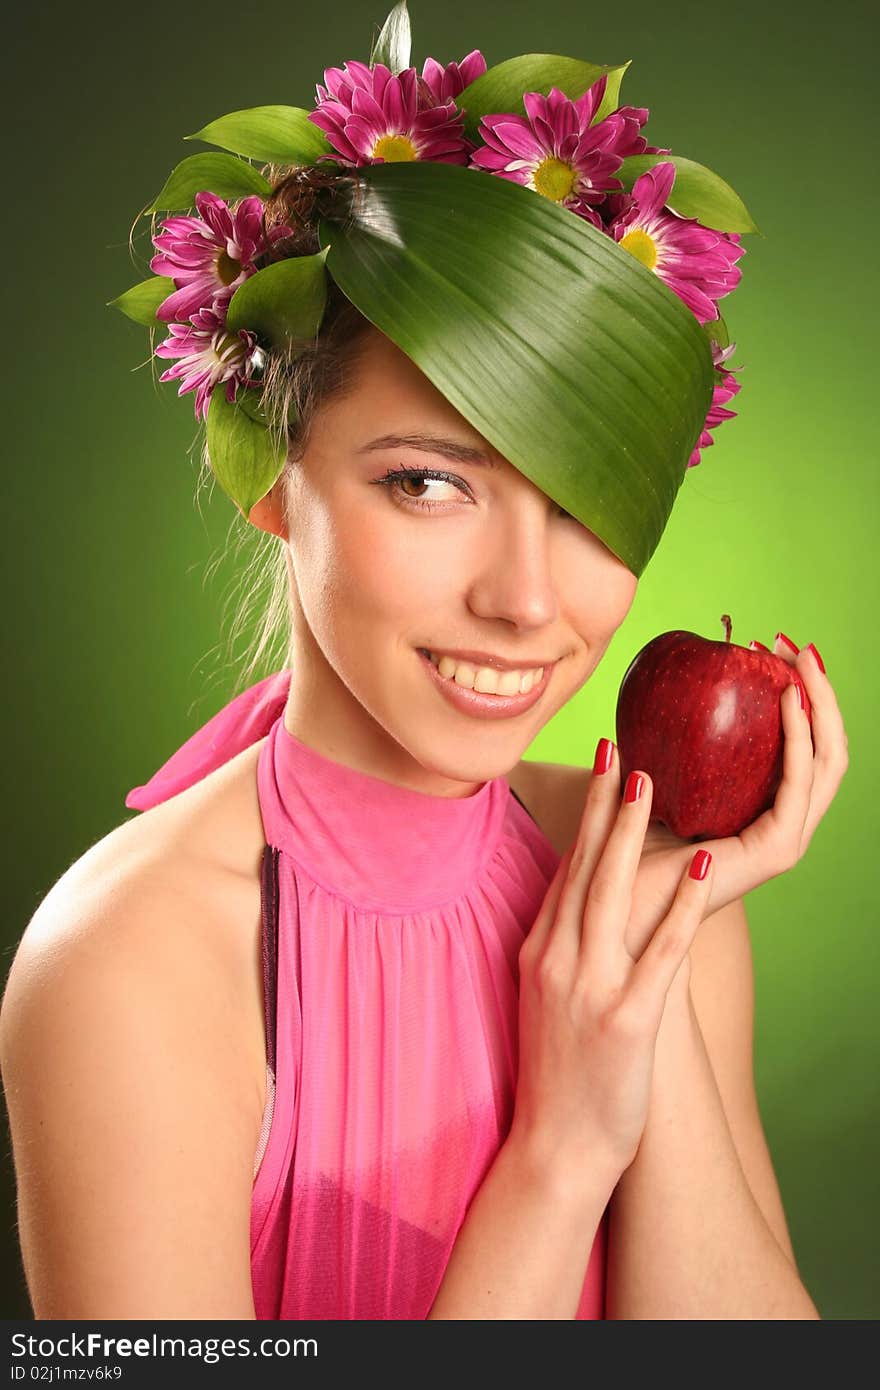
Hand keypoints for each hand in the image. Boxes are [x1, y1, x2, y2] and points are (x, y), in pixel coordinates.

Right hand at [511, 752, 715, 1181]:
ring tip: (650, 780)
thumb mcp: (547, 998)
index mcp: (539, 952)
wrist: (554, 1148)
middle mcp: (557, 960)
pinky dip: (677, 906)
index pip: (564, 870)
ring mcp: (588, 988)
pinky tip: (696, 868)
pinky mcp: (624, 1020)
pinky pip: (657, 952)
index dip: (585, 817)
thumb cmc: (559, 1074)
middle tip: (619, 748)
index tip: (601, 768)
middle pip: (582, 866)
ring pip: (609, 893)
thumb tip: (584, 903)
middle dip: (604, 804)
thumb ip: (563, 948)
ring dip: (631, 832)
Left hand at [622, 634, 848, 961]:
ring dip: (819, 706)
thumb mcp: (645, 775)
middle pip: (825, 748)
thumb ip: (659, 740)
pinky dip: (799, 740)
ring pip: (827, 763)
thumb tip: (653, 684)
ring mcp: (784, 838)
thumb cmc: (619, 841)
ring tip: (799, 661)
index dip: (799, 692)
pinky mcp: (776, 851)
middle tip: (793, 644)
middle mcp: (780, 821)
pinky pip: (798, 787)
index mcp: (759, 806)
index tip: (772, 644)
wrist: (610, 900)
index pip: (801, 743)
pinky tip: (787, 702)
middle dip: (818, 690)